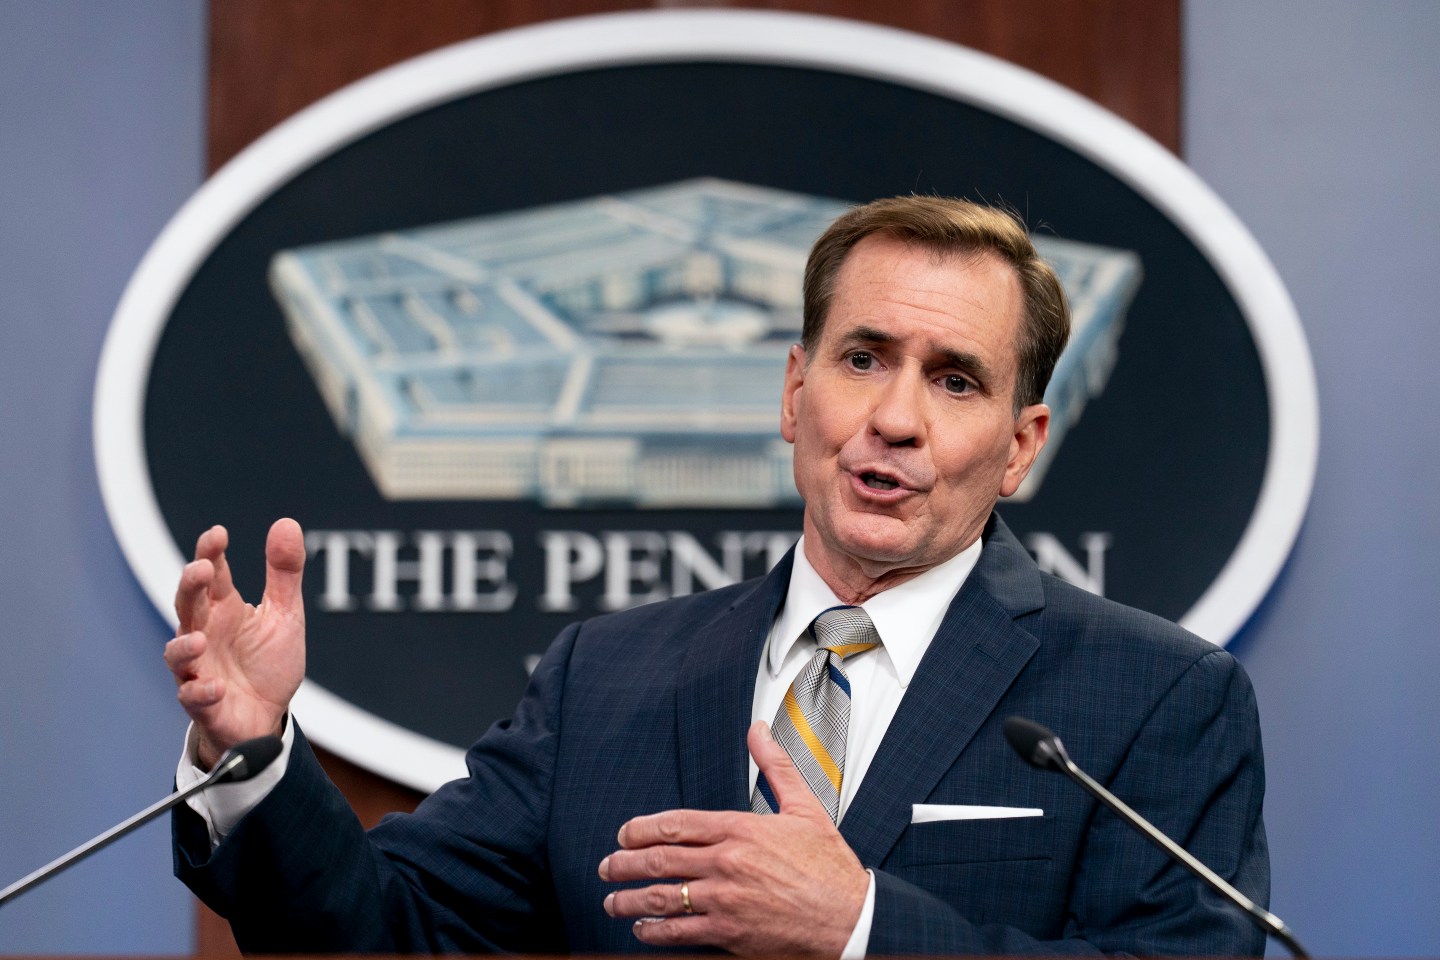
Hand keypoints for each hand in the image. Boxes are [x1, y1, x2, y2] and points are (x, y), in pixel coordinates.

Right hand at [164, 519, 306, 768]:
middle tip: (201, 569)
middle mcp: (204, 634)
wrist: (268, 715)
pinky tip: (217, 686)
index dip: (211, 553)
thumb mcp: (284, 614)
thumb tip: (286, 522)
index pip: (212, 575)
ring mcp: (199, 668)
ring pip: (178, 654)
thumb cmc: (268, 662)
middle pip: (187, 605)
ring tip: (199, 640)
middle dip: (190, 587)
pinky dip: (201, 692)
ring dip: (184, 645)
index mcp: (223, 608)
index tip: (218, 534)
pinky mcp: (204, 703)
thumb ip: (284, 572)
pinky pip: (193, 697)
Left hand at [600, 721, 868, 957]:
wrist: (851, 918)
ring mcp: (725, 900)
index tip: (625, 835)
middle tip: (607, 866)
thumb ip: (775, 767)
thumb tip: (758, 730)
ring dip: (629, 899)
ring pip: (662, 897)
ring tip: (612, 901)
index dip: (642, 830)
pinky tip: (643, 928)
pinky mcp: (729, 933)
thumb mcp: (805, 808)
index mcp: (741, 829)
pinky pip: (679, 932)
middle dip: (624, 864)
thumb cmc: (830, 868)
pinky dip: (654, 931)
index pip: (677, 824)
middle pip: (660, 861)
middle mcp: (727, 863)